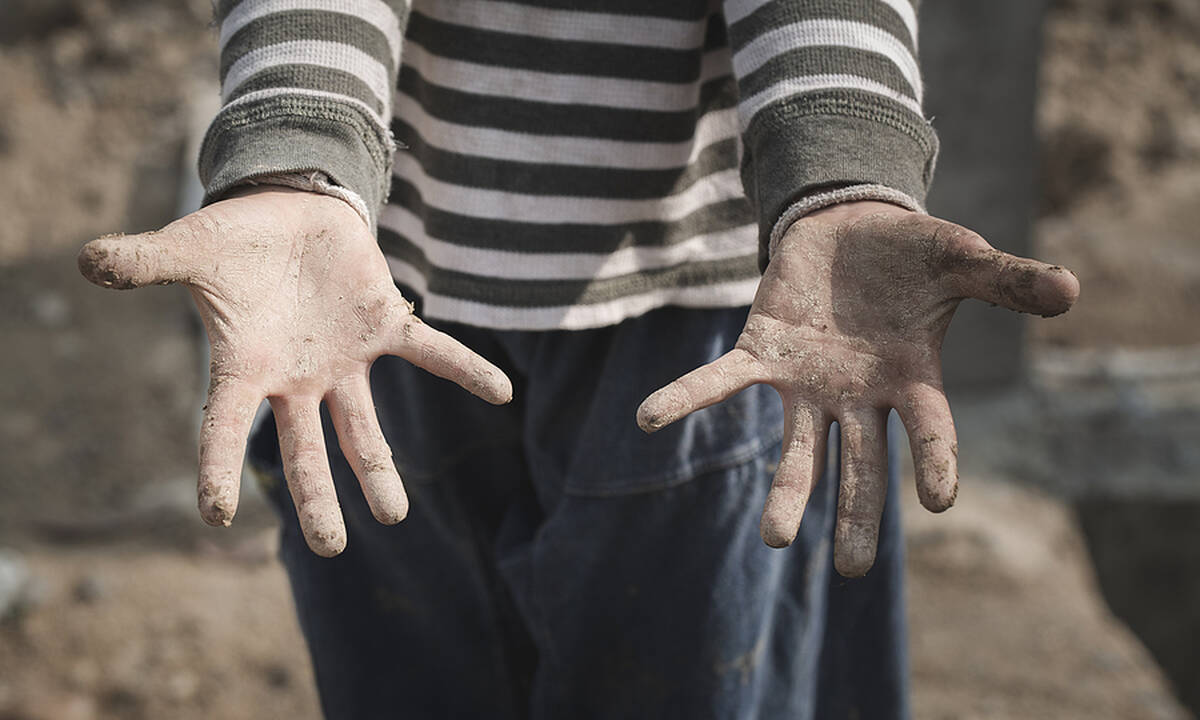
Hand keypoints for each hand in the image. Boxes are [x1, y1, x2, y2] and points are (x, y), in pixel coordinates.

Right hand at [78, 187, 511, 555]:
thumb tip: (88, 260)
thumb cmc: (235, 242)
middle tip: (331, 548)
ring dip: (380, 468)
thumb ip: (146, 261)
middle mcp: (298, 378)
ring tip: (397, 516)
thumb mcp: (189, 248)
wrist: (288, 214)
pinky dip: (466, 370)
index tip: (216, 516)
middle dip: (319, 496)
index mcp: (247, 367)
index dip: (216, 467)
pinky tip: (504, 394)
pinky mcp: (384, 326)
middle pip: (306, 450)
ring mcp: (344, 360)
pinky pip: (432, 353)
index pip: (223, 427)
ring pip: (365, 427)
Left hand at [637, 201, 1077, 576]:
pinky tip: (648, 419)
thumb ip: (1008, 281)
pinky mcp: (762, 353)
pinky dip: (685, 397)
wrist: (848, 226)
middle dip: (857, 514)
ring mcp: (807, 382)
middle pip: (861, 465)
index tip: (938, 502)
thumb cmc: (910, 254)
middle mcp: (858, 396)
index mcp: (912, 379)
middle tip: (854, 571)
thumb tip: (1072, 289)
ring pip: (797, 446)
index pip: (929, 432)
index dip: (934, 463)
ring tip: (778, 539)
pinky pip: (719, 380)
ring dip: (788, 490)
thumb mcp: (962, 260)